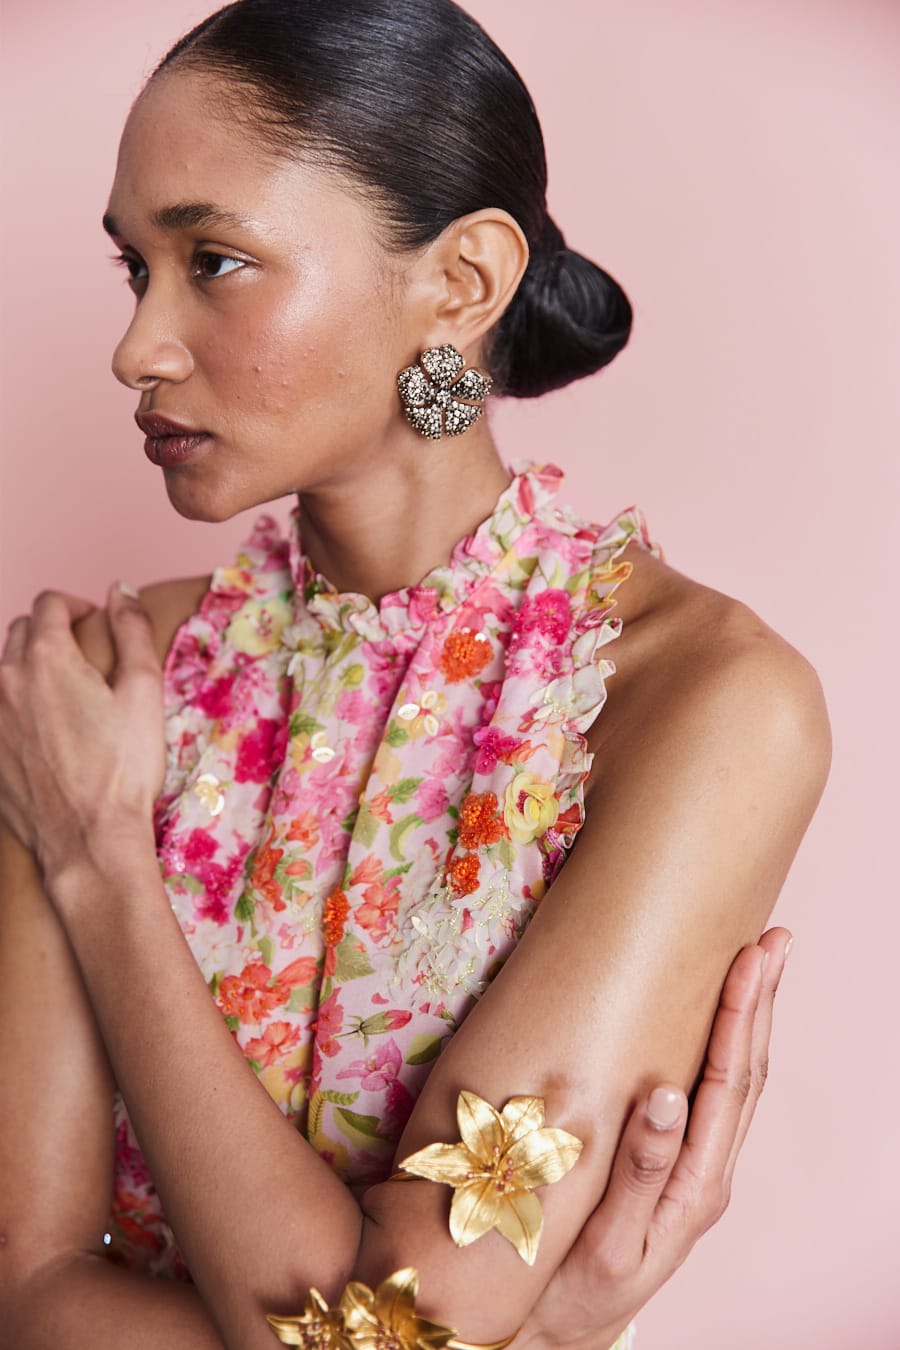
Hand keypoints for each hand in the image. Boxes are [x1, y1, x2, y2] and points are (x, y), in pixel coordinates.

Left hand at [0, 584, 164, 879]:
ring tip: (63, 694)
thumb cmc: (122, 770)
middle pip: (21, 630)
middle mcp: (7, 680)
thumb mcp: (144, 693)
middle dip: (51, 631)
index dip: (76, 605)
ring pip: (2, 669)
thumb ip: (133, 631)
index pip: (50, 603)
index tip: (95, 622)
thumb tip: (121, 589)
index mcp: (49, 659)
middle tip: (83, 656)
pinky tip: (43, 731)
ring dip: (29, 667)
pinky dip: (15, 707)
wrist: (87, 840)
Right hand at [516, 927, 789, 1349]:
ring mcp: (696, 1172)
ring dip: (750, 1020)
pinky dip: (723, 1048)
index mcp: (697, 1185)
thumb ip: (641, 1171)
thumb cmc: (572, 1292)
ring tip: (759, 965)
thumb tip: (669, 1095)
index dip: (742, 1017)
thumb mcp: (607, 1241)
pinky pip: (713, 1098)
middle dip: (761, 1003)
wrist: (556, 1335)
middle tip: (774, 940)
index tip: (753, 959)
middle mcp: (708, 1174)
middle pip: (747, 1074)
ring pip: (736, 1084)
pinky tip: (718, 1025)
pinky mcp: (674, 1170)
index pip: (730, 1084)